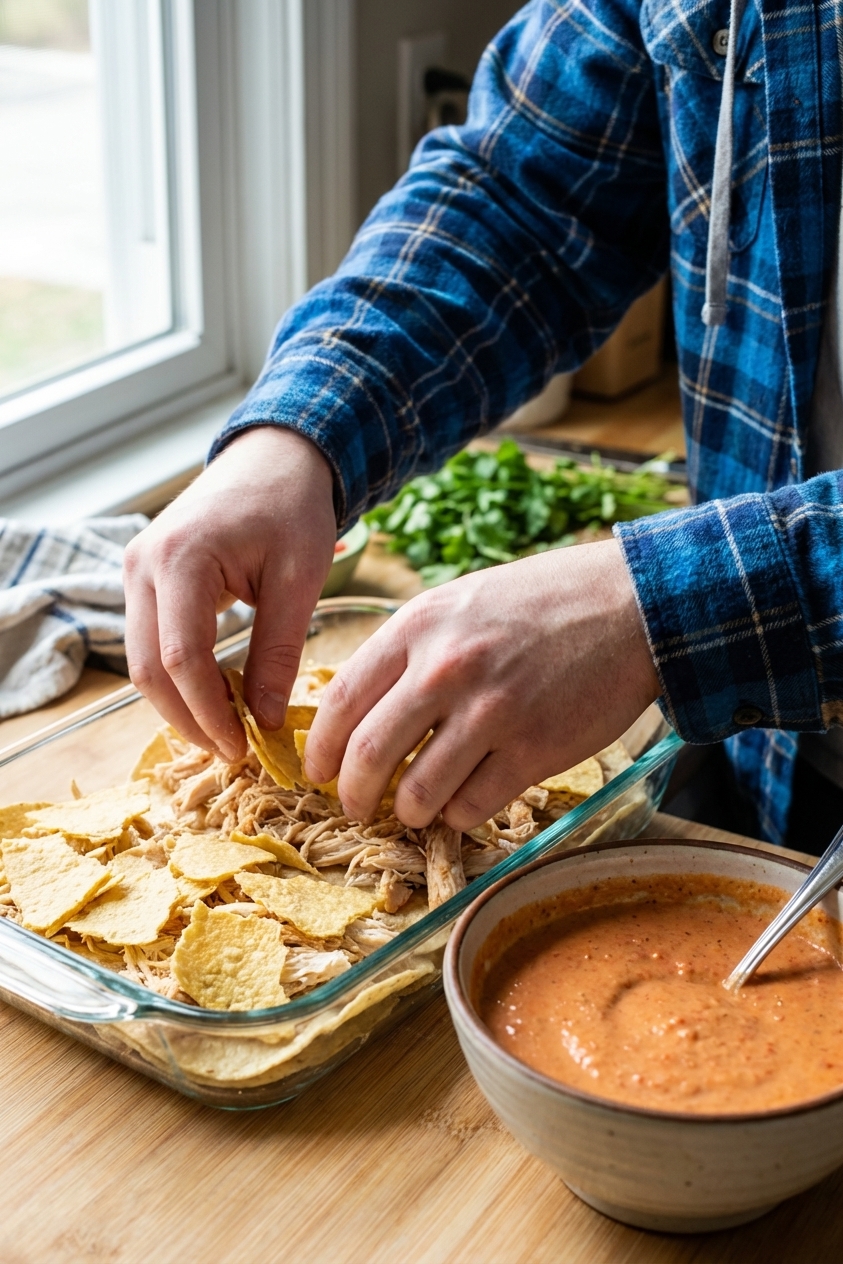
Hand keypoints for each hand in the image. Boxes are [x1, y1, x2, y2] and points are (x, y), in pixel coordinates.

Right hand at [124, 427, 335, 760]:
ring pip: (143, 660)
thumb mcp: (299, 580)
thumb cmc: (293, 507)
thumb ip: (279, 651)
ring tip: (227, 731)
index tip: (242, 749)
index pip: (183, 658)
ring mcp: (136, 569)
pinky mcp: (143, 577)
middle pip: (150, 668)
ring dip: (180, 702)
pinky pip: (152, 640)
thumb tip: (264, 721)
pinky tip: (216, 697)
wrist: (274, 456)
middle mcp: (143, 565)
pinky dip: (179, 675)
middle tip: (232, 752)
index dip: (209, 712)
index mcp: (182, 559)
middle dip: (188, 718)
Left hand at [303, 539, 659, 829]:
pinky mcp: (534, 750)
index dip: (321, 746)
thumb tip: (360, 708)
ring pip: (418, 793)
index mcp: (420, 626)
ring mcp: (492, 713)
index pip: (342, 699)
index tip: (318, 769)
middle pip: (369, 755)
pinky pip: (472, 805)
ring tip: (414, 808)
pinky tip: (463, 800)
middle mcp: (447, 669)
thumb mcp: (459, 602)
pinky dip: (458, 814)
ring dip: (408, 811)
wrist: (629, 606)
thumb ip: (409, 648)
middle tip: (356, 804)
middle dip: (353, 793)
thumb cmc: (540, 602)